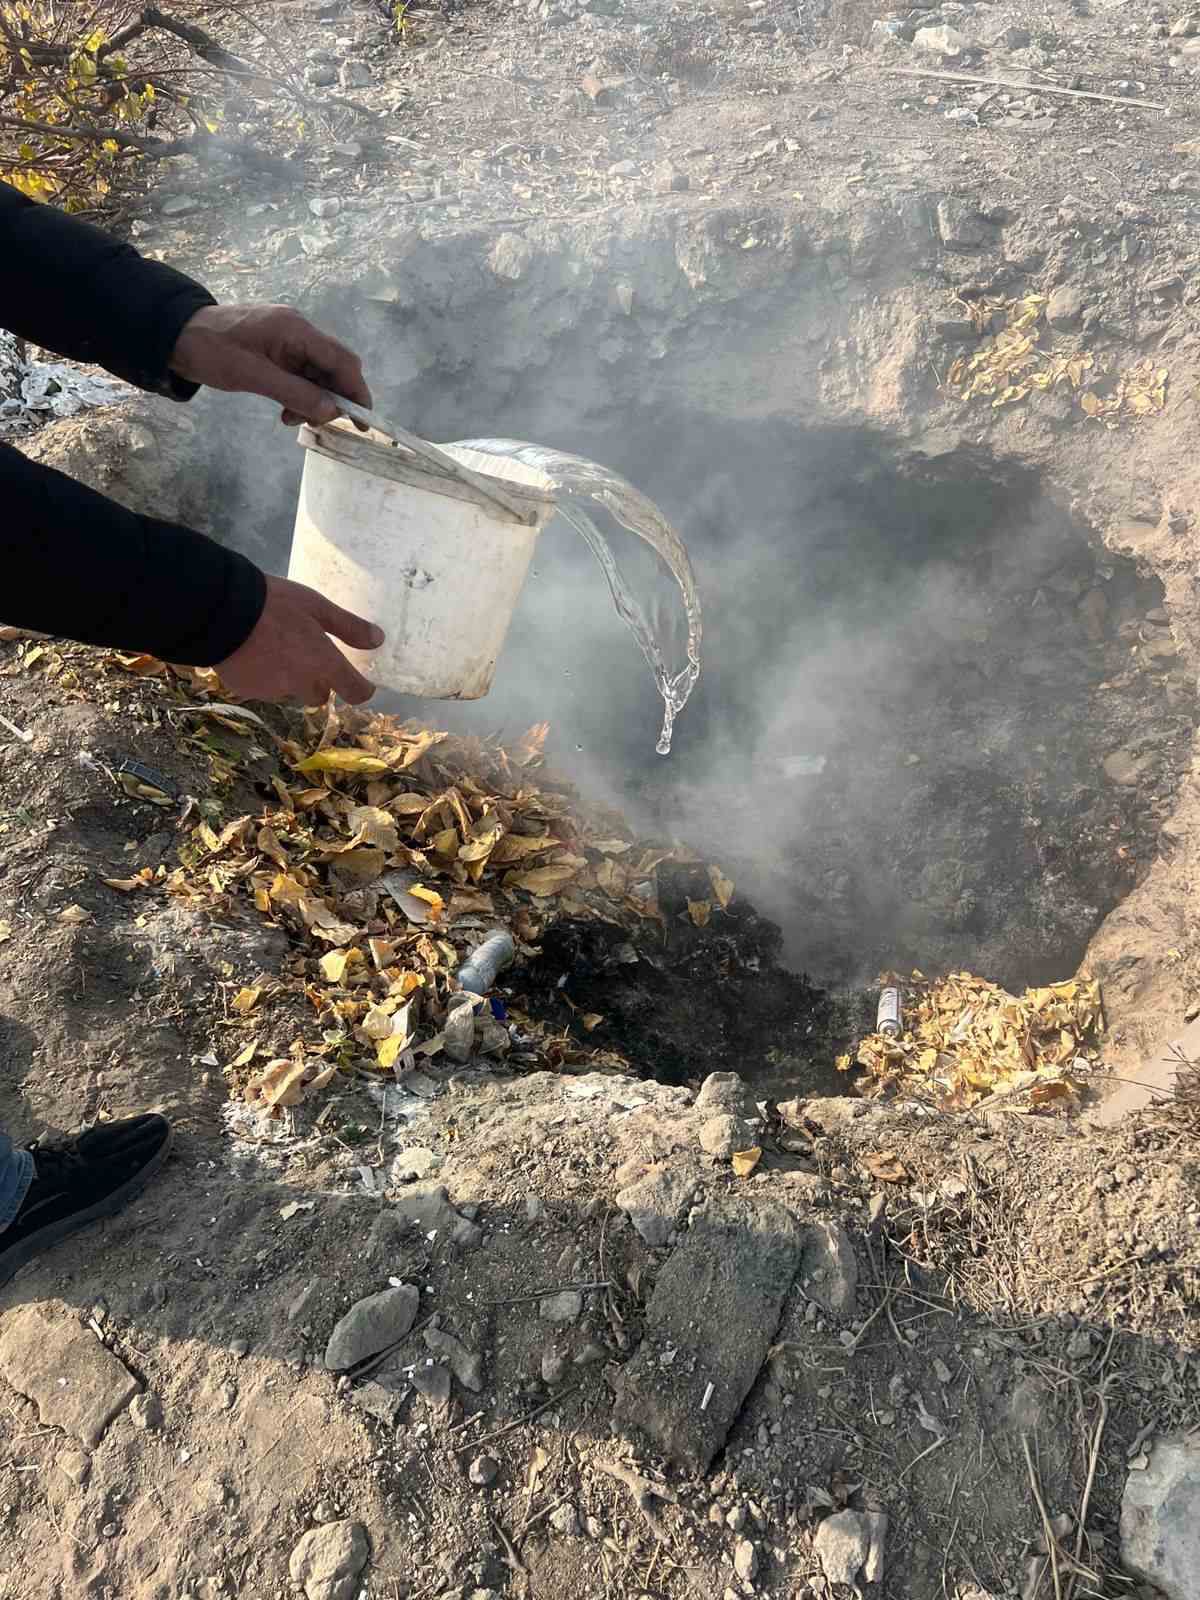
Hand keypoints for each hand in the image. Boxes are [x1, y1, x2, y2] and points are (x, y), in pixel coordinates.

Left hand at [169, 303, 370, 425]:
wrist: (176, 335)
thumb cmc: (211, 351)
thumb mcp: (253, 376)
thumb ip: (295, 393)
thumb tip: (333, 411)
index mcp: (295, 330)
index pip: (342, 360)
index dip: (357, 390)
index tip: (364, 420)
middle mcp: (298, 331)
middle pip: (334, 367)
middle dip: (333, 398)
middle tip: (319, 424)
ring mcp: (288, 340)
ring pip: (318, 375)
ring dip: (313, 401)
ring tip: (290, 419)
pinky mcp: (278, 350)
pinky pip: (301, 375)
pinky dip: (299, 395)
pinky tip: (284, 410)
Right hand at [216, 576, 383, 705]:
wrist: (220, 610)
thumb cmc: (274, 603)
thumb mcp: (317, 606)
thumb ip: (348, 626)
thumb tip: (378, 640)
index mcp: (323, 662)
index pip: (354, 691)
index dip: (360, 689)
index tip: (361, 684)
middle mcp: (301, 683)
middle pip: (318, 696)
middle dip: (317, 682)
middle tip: (304, 655)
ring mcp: (272, 690)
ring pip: (288, 691)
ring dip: (287, 679)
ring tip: (272, 649)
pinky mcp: (246, 691)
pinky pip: (261, 688)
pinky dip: (261, 677)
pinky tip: (250, 654)